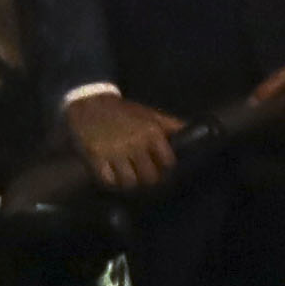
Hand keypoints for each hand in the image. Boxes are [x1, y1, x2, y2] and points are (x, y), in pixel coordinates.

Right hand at [62, 93, 181, 194]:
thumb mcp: (151, 114)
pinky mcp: (95, 157)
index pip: (167, 162)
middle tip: (144, 178)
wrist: (91, 102)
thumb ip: (171, 125)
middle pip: (149, 177)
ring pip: (129, 182)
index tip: (162, 170)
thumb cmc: (125, 111)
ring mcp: (114, 151)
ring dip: (129, 183)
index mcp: (152, 132)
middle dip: (148, 180)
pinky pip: (107, 180)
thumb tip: (193, 131)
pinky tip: (112, 177)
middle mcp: (135, 143)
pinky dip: (111, 182)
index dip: (166, 169)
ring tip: (129, 179)